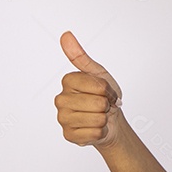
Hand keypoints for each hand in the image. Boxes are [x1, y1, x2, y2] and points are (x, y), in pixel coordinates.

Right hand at [55, 31, 123, 148]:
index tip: (105, 91)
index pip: (98, 85)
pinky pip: (95, 133)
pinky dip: (101, 132)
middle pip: (98, 103)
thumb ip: (81, 56)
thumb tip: (65, 35)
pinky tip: (95, 128)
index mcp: (68, 81)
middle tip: (102, 105)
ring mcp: (62, 118)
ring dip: (104, 119)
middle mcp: (60, 99)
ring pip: (97, 118)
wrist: (110, 120)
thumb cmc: (104, 96)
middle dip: (106, 105)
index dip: (108, 90)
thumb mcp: (98, 73)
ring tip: (98, 116)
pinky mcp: (68, 135)